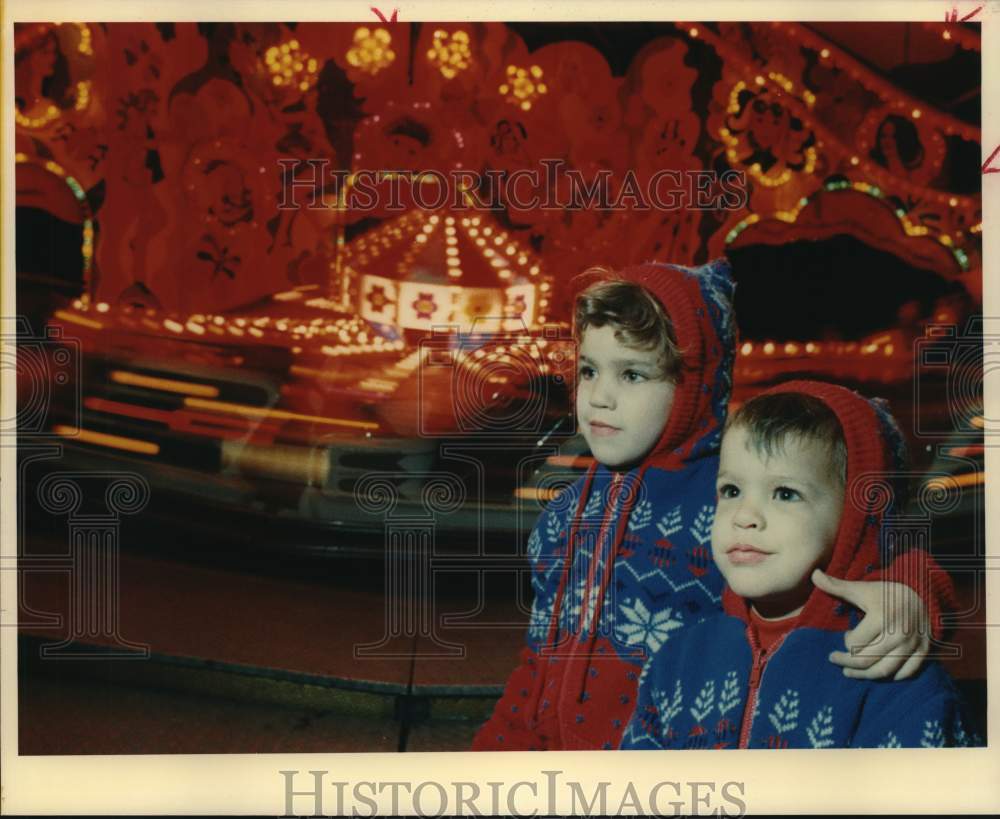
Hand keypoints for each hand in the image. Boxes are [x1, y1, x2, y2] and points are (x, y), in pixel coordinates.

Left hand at [811, 569, 929, 680]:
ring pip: (885, 671)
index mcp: (881, 618)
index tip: (845, 636)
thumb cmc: (887, 592)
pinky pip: (907, 672)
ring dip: (864, 675)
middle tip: (835, 660)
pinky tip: (878, 672)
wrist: (923, 593)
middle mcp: (898, 634)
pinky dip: (891, 676)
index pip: (855, 642)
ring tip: (850, 673)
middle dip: (847, 663)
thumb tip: (814, 574)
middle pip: (867, 660)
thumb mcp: (862, 588)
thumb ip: (837, 585)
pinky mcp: (924, 651)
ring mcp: (912, 645)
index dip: (845, 641)